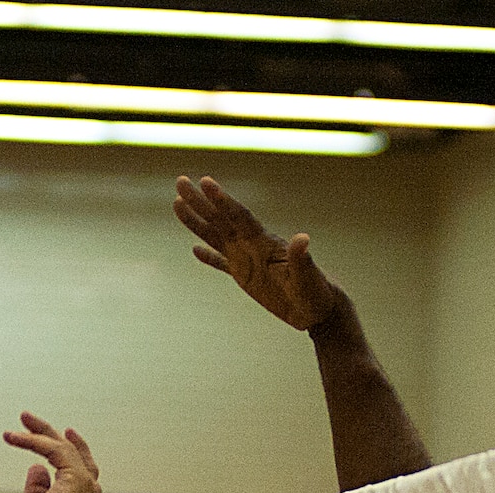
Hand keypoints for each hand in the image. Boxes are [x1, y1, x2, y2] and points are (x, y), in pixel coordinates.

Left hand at [4, 413, 102, 492]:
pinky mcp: (75, 477)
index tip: (63, 432)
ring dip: (39, 432)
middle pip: (73, 451)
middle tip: (27, 418)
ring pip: (62, 446)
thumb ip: (37, 488)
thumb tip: (36, 468)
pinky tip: (14, 438)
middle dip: (50, 433)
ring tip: (20, 419)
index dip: (72, 447)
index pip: (80, 466)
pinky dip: (33, 441)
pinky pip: (53, 450)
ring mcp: (85, 482)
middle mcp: (90, 488)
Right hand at [174, 175, 341, 330]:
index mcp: (264, 242)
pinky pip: (222, 264)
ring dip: (197, 221)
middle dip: (200, 201)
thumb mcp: (308, 276)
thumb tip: (303, 238)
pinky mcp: (245, 277)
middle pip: (221, 219)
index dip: (222, 200)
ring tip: (177, 204)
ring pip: (216, 236)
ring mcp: (247, 260)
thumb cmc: (315, 292)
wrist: (318, 310)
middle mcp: (252, 245)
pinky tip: (195, 250)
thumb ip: (301, 258)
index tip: (204, 182)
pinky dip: (209, 257)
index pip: (238, 216)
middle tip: (180, 181)